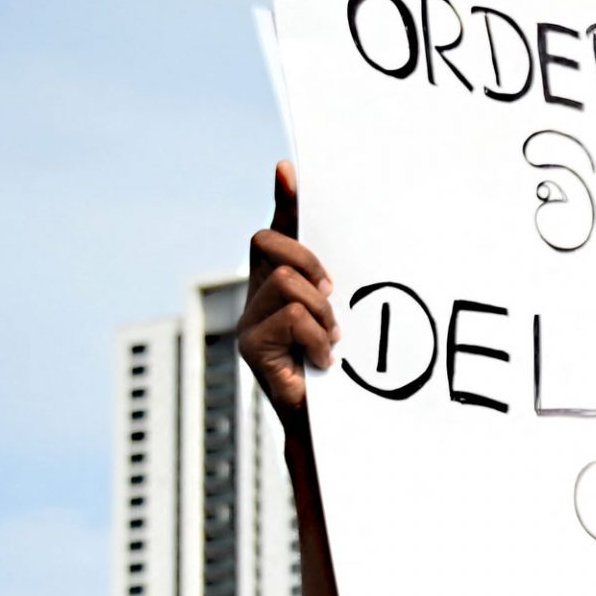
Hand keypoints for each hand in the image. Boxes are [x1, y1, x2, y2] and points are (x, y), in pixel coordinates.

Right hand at [239, 162, 339, 417]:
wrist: (330, 425)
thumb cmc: (342, 370)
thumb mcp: (346, 315)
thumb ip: (336, 278)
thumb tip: (330, 234)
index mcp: (280, 282)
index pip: (278, 229)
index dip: (284, 200)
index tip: (290, 170)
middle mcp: (257, 295)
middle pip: (269, 242)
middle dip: (307, 260)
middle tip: (331, 294)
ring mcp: (249, 320)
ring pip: (286, 282)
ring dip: (321, 313)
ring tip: (330, 342)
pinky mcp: (250, 346)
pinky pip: (291, 316)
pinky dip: (316, 339)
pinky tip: (322, 361)